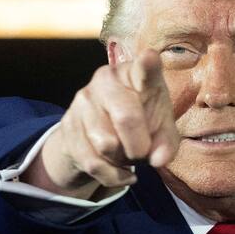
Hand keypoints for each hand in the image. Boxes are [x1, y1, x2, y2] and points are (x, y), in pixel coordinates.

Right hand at [23, 50, 179, 199]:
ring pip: (106, 145)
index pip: (143, 69)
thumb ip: (167, 143)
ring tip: (127, 155)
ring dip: (122, 160)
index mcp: (136, 74)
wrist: (96, 132)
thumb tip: (159, 160)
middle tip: (143, 152)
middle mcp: (106, 79)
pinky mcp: (68, 124)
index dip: (147, 64)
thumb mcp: (160, 128)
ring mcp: (83, 100)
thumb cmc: (140, 120)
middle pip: (126, 118)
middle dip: (139, 146)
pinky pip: (93, 162)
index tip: (150, 57)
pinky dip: (112, 176)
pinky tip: (121, 173)